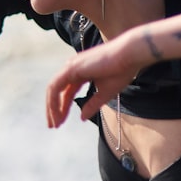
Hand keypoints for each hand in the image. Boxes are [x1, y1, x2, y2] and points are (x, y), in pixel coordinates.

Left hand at [45, 14, 180, 127]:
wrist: (130, 55)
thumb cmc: (122, 71)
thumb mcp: (105, 93)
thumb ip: (92, 105)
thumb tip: (82, 118)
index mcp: (80, 72)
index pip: (66, 92)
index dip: (63, 108)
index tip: (61, 122)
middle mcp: (72, 68)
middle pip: (57, 91)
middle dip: (54, 109)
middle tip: (54, 125)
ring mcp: (71, 66)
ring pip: (53, 89)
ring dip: (51, 107)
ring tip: (54, 123)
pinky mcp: (71, 68)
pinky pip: (55, 86)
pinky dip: (53, 101)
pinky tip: (57, 113)